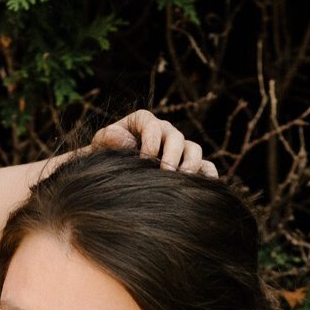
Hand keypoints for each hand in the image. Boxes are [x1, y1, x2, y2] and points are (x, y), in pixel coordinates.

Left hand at [86, 109, 217, 177]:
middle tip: (166, 173)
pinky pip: (206, 166)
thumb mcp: (101, 142)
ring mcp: (179, 148)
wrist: (111, 168)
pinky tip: (203, 188)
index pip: (152, 126)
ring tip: (183, 180)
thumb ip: (110, 137)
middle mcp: (165, 131)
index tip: (143, 161)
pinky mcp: (188, 164)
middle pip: (176, 137)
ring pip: (194, 150)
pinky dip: (208, 175)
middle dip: (172, 155)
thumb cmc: (106, 152)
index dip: (150, 143)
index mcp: (144, 121)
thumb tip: (129, 141)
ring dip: (191, 164)